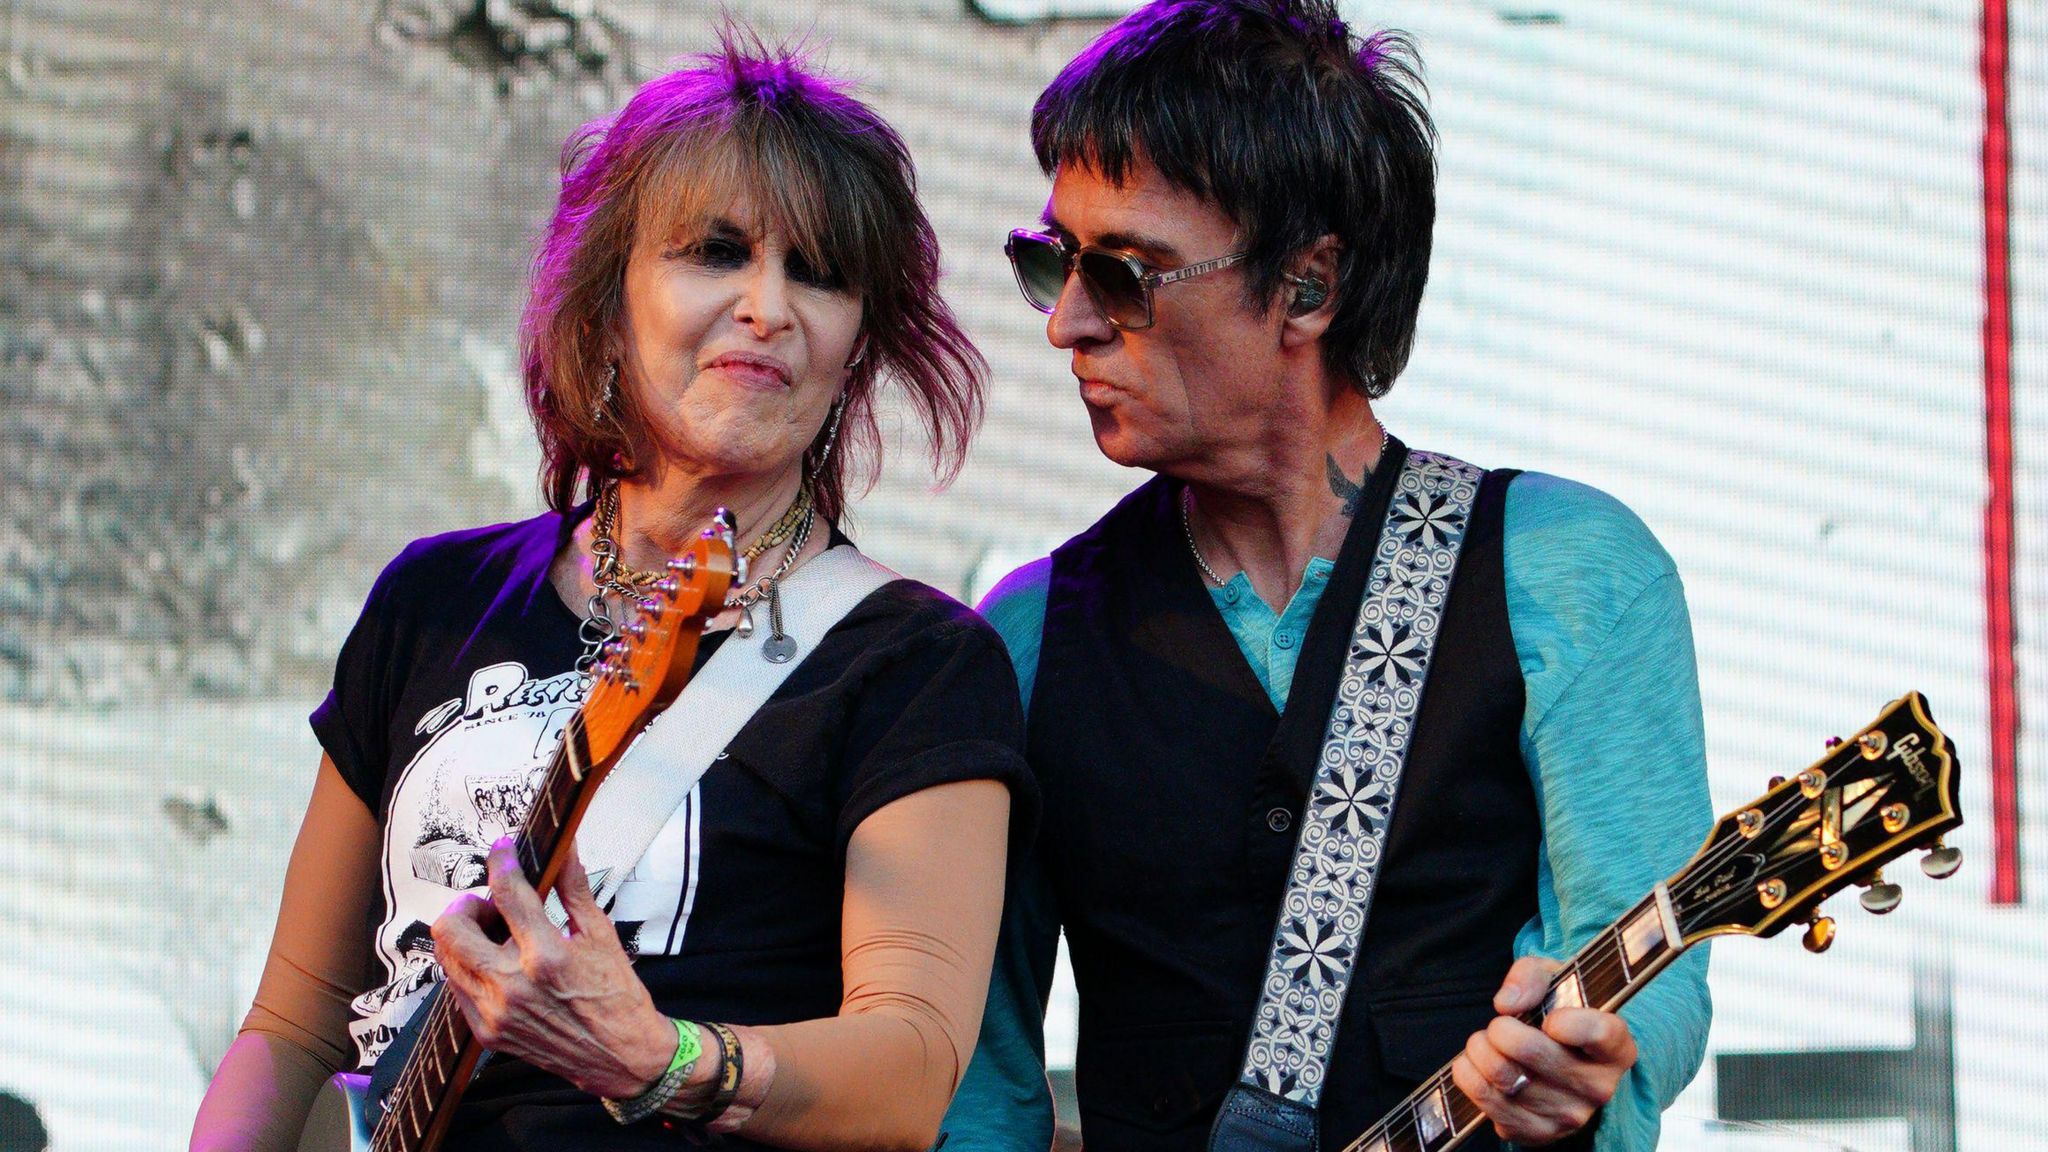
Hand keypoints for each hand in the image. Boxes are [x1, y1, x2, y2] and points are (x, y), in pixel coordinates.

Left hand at [431, 839, 675, 1099]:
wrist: (619, 1056)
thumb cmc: (616, 994)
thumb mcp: (601, 935)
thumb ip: (574, 889)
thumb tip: (566, 849)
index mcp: (547, 955)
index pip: (507, 892)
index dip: (501, 861)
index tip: (503, 849)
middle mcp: (513, 984)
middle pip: (452, 927)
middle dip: (467, 904)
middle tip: (490, 904)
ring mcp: (494, 1012)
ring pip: (446, 958)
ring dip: (464, 936)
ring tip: (494, 934)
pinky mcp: (487, 1032)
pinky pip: (456, 988)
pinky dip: (470, 967)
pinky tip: (496, 964)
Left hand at [1448, 955, 1636, 1145]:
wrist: (1553, 1058)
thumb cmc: (1556, 1013)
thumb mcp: (1552, 980)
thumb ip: (1532, 976)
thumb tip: (1506, 1003)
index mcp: (1615, 1049)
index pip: (1600, 1033)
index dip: (1568, 1021)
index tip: (1550, 1019)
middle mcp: (1597, 1088)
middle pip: (1531, 1050)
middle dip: (1501, 1028)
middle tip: (1500, 1025)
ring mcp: (1567, 1116)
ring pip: (1500, 1075)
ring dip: (1479, 1049)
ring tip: (1487, 1043)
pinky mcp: (1535, 1133)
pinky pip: (1483, 1098)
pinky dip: (1468, 1073)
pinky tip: (1480, 1064)